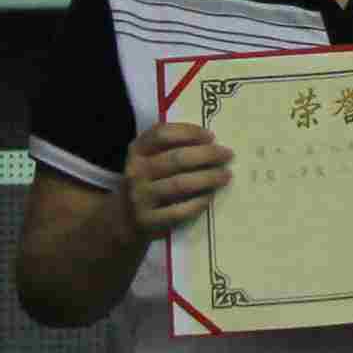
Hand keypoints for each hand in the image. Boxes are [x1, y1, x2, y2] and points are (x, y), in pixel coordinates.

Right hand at [121, 122, 229, 243]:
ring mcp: (140, 197)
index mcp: (137, 151)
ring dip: (208, 178)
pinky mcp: (148, 220)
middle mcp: (135, 171)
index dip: (189, 132)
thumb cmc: (147, 183)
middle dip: (207, 155)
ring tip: (226, 175)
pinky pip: (180, 210)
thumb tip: (210, 141)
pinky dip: (199, 202)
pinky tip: (211, 196)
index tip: (211, 136)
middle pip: (177, 158)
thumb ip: (170, 147)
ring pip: (180, 184)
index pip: (162, 134)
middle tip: (227, 155)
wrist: (124, 220)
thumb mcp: (148, 160)